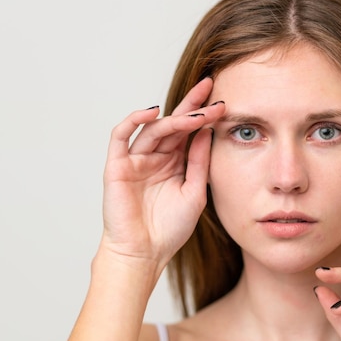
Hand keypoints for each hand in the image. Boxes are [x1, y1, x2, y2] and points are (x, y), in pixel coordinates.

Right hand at [99, 78, 224, 271]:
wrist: (145, 254)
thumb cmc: (169, 229)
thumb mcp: (194, 192)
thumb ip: (199, 161)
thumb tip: (208, 131)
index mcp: (174, 163)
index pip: (190, 132)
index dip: (204, 115)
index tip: (224, 102)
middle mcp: (156, 157)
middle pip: (174, 123)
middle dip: (192, 105)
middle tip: (210, 86)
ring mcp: (135, 160)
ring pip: (154, 129)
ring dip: (175, 118)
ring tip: (197, 113)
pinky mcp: (117, 166)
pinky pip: (121, 136)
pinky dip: (134, 121)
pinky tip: (153, 112)